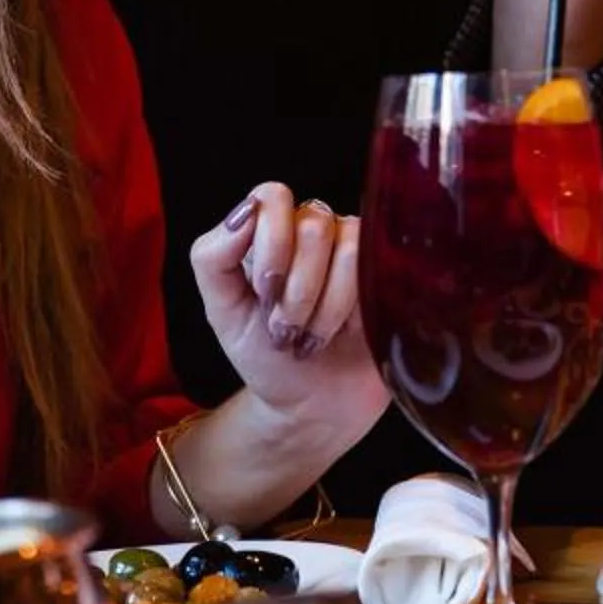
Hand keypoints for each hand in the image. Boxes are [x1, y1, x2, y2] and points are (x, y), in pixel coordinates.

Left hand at [189, 184, 388, 450]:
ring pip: (347, 247)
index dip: (271, 247)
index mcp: (273, 229)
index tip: (264, 294)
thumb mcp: (223, 312)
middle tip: (285, 328)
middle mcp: (317, 229)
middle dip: (295, 291)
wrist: (310, 407)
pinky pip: (374, 266)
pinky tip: (341, 333)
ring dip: (321, 308)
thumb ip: (213, 257)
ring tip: (310, 337)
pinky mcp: (389, 272)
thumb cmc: (265, 358)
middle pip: (313, 225)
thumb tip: (245, 212)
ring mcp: (358, 249)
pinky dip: (348, 310)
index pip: (273, 196)